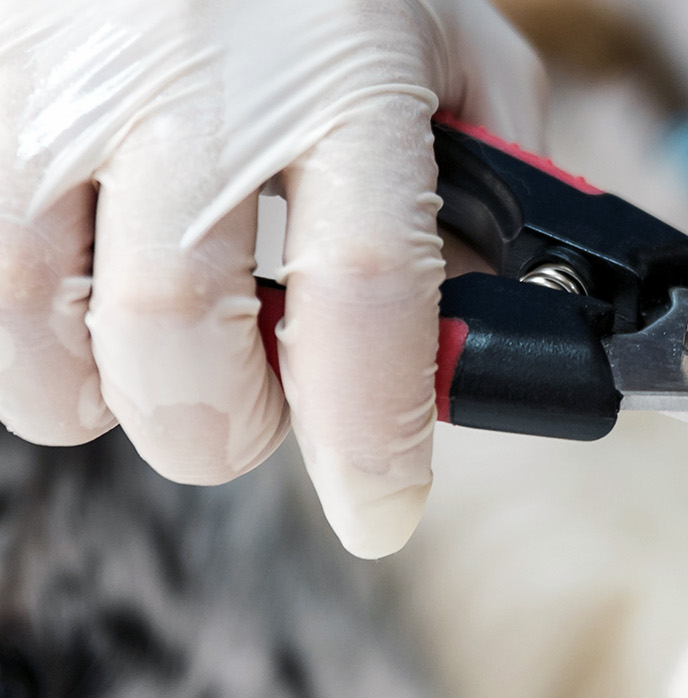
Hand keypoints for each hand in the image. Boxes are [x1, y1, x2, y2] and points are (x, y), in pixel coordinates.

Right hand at [0, 0, 545, 556]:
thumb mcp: (444, 39)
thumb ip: (491, 182)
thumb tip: (472, 329)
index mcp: (342, 72)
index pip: (361, 296)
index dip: (368, 437)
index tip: (380, 511)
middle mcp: (184, 81)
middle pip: (175, 343)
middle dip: (227, 425)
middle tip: (262, 398)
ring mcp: (47, 86)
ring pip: (30, 340)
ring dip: (100, 392)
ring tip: (155, 341)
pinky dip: (21, 332)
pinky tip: (76, 285)